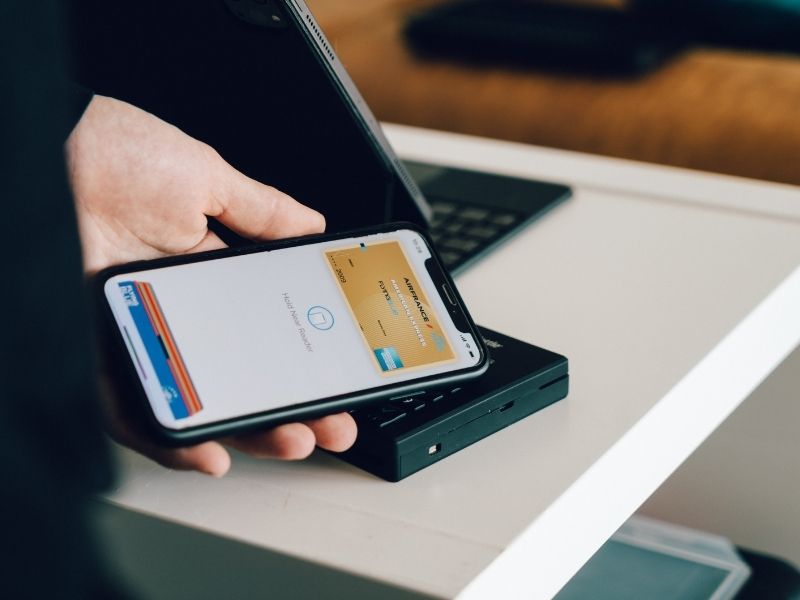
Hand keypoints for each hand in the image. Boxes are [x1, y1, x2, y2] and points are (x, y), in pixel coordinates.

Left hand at [67, 95, 355, 475]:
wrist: (45, 140)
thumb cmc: (113, 154)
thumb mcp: (206, 179)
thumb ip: (261, 209)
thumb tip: (311, 226)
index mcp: (206, 276)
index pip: (267, 330)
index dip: (306, 358)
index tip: (342, 375)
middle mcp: (177, 313)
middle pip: (242, 375)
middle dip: (292, 406)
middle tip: (332, 421)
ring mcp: (142, 336)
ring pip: (199, 402)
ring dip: (248, 430)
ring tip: (292, 440)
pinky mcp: (102, 352)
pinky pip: (135, 410)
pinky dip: (171, 439)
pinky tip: (209, 454)